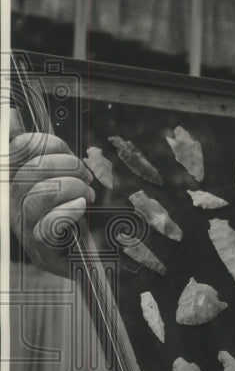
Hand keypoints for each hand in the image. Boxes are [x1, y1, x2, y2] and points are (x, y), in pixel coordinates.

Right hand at [8, 114, 93, 275]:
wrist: (84, 255)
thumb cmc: (68, 212)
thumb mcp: (55, 175)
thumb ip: (36, 149)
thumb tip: (10, 114)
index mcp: (12, 181)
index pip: (17, 149)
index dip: (45, 143)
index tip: (66, 152)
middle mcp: (11, 204)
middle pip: (30, 171)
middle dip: (66, 166)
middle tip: (85, 177)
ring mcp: (24, 228)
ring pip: (39, 195)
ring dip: (73, 188)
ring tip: (88, 194)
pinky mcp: (41, 250)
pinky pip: (47, 226)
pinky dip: (67, 212)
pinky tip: (80, 208)